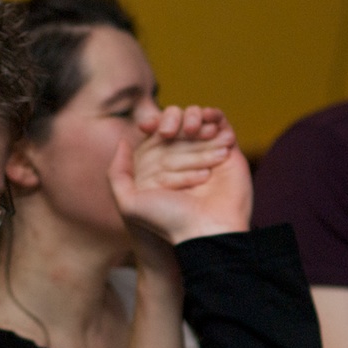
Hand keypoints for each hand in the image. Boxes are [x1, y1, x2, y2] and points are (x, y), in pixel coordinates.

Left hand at [110, 105, 251, 244]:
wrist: (206, 231)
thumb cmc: (168, 220)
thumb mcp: (129, 202)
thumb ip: (117, 173)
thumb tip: (123, 142)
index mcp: (163, 169)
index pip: (156, 136)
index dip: (153, 125)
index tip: (147, 126)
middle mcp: (185, 162)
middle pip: (177, 126)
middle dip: (172, 120)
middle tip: (170, 132)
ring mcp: (208, 155)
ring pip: (198, 122)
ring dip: (192, 117)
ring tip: (191, 130)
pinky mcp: (230, 153)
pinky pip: (222, 124)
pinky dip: (213, 116)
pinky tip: (207, 119)